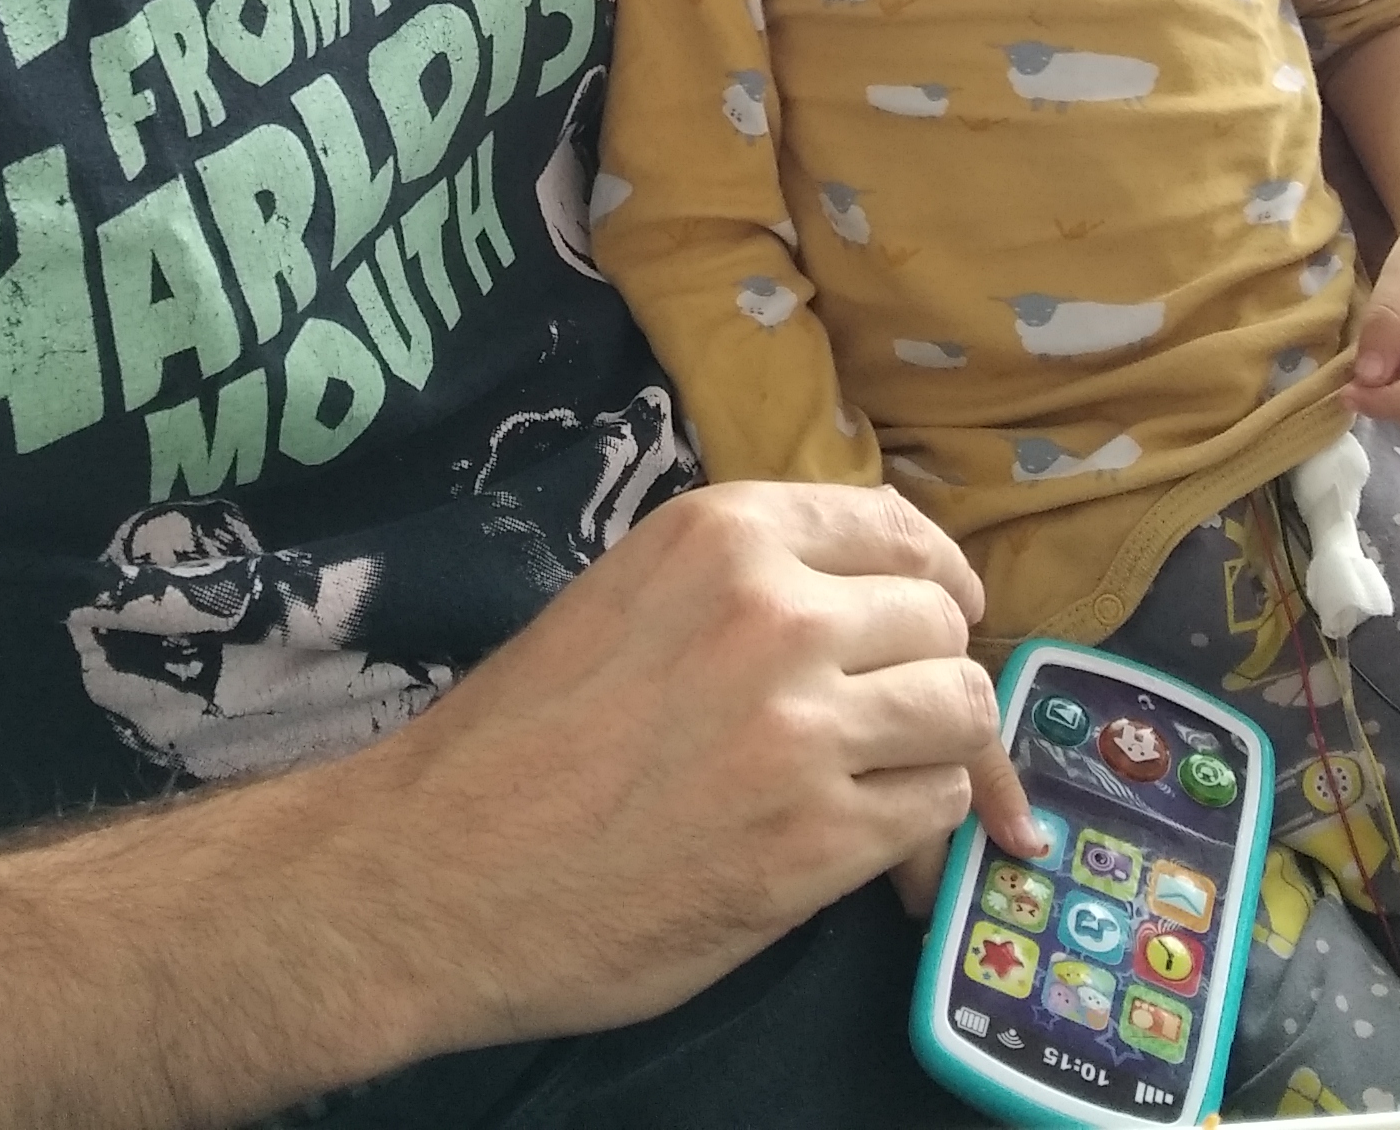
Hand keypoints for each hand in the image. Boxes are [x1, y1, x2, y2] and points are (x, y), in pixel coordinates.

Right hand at [362, 480, 1030, 1049]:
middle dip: (930, 671)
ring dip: (939, 751)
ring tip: (888, 782)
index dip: (935, 578)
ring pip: (961, 712)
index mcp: (721, 536)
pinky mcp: (817, 839)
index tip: (943, 612)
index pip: (896, 529)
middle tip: (893, 720)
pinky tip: (865, 844)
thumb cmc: (516, 737)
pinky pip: (934, 808)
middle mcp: (776, 612)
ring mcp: (804, 728)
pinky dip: (916, 828)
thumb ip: (742, 583)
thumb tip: (868, 603)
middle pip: (941, 622)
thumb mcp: (629, 597)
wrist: (438, 870)